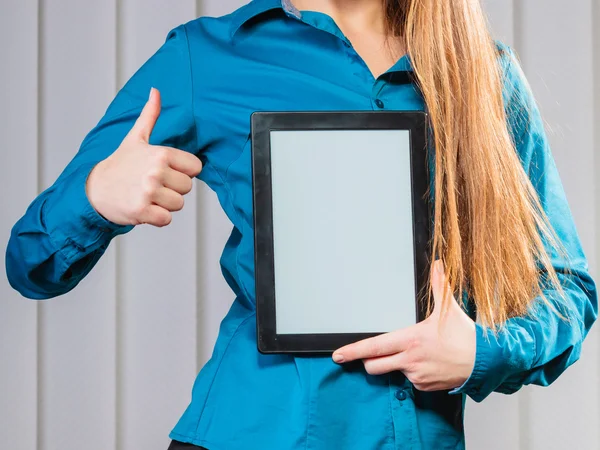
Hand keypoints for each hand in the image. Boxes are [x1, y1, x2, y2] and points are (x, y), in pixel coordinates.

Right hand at [86, 88, 202, 226]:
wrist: (94, 189)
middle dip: (172, 189)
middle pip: (187, 188)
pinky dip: (157, 218)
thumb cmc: (119, 165)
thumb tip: (155, 90)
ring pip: (178, 204)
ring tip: (147, 196)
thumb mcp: (135, 138)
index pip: (195, 167)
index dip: (182, 172)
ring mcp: (148, 192)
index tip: (165, 171)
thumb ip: (150, 116)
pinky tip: (144, 208)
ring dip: (164, 204)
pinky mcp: (142, 211)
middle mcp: (156, 171)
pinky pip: (166, 219)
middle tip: (152, 185)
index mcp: (160, 153)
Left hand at [332, 260, 475, 391]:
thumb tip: (438, 264)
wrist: (486, 361)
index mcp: (410, 339)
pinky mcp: (424, 387)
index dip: (353, 351)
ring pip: (392, 373)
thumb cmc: (465, 335)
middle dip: (371, 360)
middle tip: (380, 352)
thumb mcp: (448, 309)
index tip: (338, 356)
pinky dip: (412, 373)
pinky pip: (409, 381)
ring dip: (397, 365)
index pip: (373, 347)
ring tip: (419, 354)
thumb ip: (438, 286)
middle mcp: (410, 359)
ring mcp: (416, 376)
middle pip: (374, 366)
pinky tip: (428, 364)